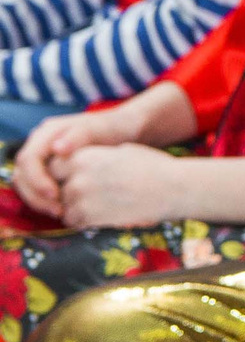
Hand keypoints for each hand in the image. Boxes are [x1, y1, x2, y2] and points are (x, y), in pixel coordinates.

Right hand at [12, 109, 144, 217]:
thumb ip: (80, 135)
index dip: (36, 179)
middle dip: (35, 195)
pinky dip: (46, 201)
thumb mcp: (99, 128)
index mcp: (47, 133)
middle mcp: (40, 145)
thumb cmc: (114, 128)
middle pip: (22, 174)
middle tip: (57, 211)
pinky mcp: (49, 170)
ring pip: (26, 184)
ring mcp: (43, 158)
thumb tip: (57, 149)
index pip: (28, 159)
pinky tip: (64, 210)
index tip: (55, 195)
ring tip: (61, 213)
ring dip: (38, 201)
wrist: (125, 129)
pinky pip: (37, 188)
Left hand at [53, 143, 185, 227]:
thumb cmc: (152, 167)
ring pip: (63, 206)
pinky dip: (83, 220)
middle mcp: (77, 175)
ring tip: (100, 205)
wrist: (172, 188)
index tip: (77, 179)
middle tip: (89, 194)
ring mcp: (80, 197)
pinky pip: (72, 221)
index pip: (55, 166)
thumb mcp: (120, 151)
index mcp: (84, 155)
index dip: (64, 174)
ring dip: (76, 208)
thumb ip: (95, 158)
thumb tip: (83, 166)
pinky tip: (102, 214)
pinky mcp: (88, 216)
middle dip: (66, 192)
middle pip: (56, 187)